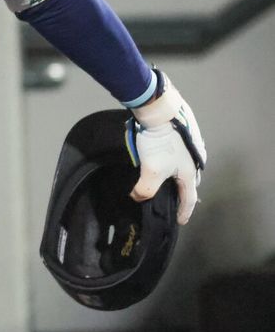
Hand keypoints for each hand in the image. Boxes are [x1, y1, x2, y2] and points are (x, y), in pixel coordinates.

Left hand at [129, 72, 206, 224]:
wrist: (159, 110)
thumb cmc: (159, 143)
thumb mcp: (151, 170)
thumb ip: (145, 189)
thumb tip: (137, 197)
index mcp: (190, 173)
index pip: (189, 199)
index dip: (184, 211)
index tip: (181, 221)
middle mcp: (195, 162)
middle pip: (190, 183)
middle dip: (183, 194)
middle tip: (176, 202)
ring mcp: (190, 148)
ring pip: (185, 169)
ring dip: (178, 178)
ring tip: (169, 183)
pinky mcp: (182, 137)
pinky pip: (179, 157)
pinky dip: (173, 164)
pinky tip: (165, 161)